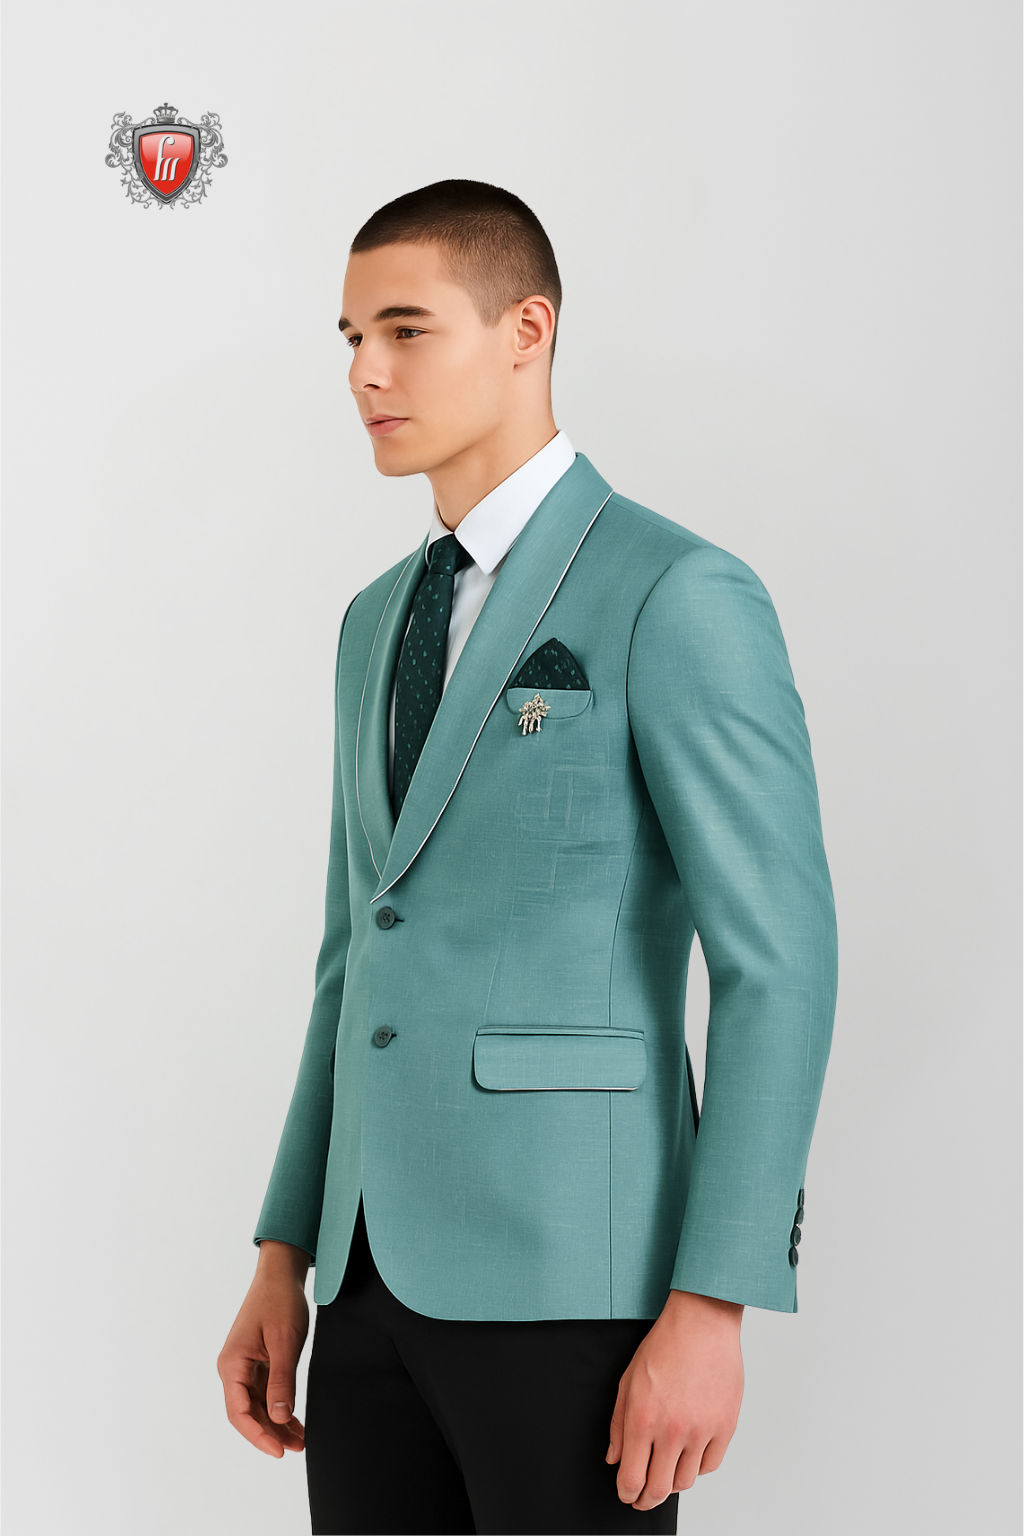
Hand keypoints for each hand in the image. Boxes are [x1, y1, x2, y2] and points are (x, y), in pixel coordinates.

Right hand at [217, 1241, 310, 1457]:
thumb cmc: (280, 1301)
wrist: (280, 1275)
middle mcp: (233, 1368)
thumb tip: (279, 1418)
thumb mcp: (285, 1342)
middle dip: (270, 1434)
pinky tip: (295, 1422)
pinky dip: (279, 1407)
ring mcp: (244, 1366)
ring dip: (276, 1424)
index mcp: (233, 1364)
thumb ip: (282, 1381)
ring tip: (300, 1442)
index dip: (258, 1435)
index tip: (279, 1451)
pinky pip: (265, 1393)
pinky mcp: (256, 1363)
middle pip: (247, 1413)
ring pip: (257, 1406)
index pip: (239, 1412)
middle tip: (296, 1449)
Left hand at [606, 1288, 743, 1508]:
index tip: (627, 1494)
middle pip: (658, 1489)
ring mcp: (701, 1431)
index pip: (631, 1478)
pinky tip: (690, 1454)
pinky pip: (710, 1465)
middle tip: (643, 1498)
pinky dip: (698, 1466)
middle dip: (646, 1500)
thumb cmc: (665, 1346)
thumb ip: (617, 1424)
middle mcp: (671, 1431)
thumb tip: (614, 1459)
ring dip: (672, 1481)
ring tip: (666, 1469)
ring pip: (685, 1481)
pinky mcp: (725, 1427)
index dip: (627, 1493)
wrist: (702, 1323)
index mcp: (642, 1419)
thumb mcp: (628, 1381)